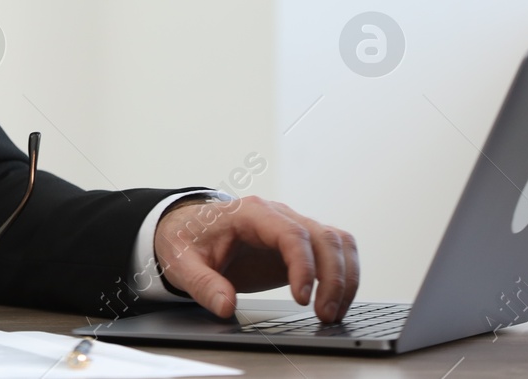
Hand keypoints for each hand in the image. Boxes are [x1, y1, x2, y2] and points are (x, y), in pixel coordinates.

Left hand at [153, 195, 358, 323]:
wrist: (188, 230)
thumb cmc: (187, 240)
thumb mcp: (182, 263)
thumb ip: (202, 284)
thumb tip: (225, 306)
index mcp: (250, 212)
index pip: (290, 233)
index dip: (302, 266)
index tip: (301, 299)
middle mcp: (278, 215)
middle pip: (323, 237)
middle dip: (332, 278)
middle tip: (324, 314)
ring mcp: (293, 227)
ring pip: (338, 242)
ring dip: (344, 278)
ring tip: (332, 313)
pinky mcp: (301, 244)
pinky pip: (336, 252)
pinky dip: (344, 275)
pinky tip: (335, 302)